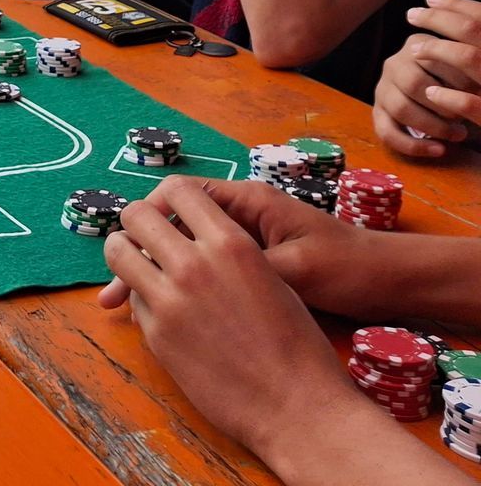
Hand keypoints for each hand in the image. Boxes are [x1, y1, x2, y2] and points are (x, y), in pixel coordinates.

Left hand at [98, 178, 361, 458]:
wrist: (300, 409)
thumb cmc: (298, 346)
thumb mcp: (273, 280)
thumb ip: (227, 253)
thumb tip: (193, 240)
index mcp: (231, 244)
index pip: (180, 190)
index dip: (170, 200)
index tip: (171, 214)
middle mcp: (194, 264)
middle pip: (136, 214)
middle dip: (139, 223)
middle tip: (147, 238)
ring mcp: (169, 299)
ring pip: (118, 251)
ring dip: (125, 254)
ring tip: (140, 266)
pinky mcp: (156, 334)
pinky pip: (133, 299)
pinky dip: (141, 299)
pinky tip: (165, 314)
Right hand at [99, 176, 379, 319]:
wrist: (386, 282)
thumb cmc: (345, 267)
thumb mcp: (293, 269)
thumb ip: (242, 266)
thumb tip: (189, 273)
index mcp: (246, 202)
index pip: (176, 194)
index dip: (147, 219)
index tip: (128, 251)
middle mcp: (238, 214)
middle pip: (170, 219)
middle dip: (140, 246)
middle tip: (116, 280)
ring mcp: (242, 239)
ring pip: (182, 245)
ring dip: (156, 267)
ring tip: (126, 301)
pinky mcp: (250, 262)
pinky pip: (203, 265)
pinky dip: (181, 281)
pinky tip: (169, 308)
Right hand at [372, 0, 480, 156]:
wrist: (435, 88)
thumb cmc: (460, 79)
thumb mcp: (464, 68)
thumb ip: (470, 73)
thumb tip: (479, 90)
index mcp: (417, 45)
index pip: (435, 61)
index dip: (459, 84)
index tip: (477, 96)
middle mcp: (394, 63)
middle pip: (413, 84)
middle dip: (444, 106)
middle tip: (465, 117)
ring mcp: (382, 88)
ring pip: (400, 108)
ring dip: (433, 126)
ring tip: (458, 134)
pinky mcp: (377, 112)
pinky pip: (387, 132)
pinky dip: (414, 146)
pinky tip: (439, 150)